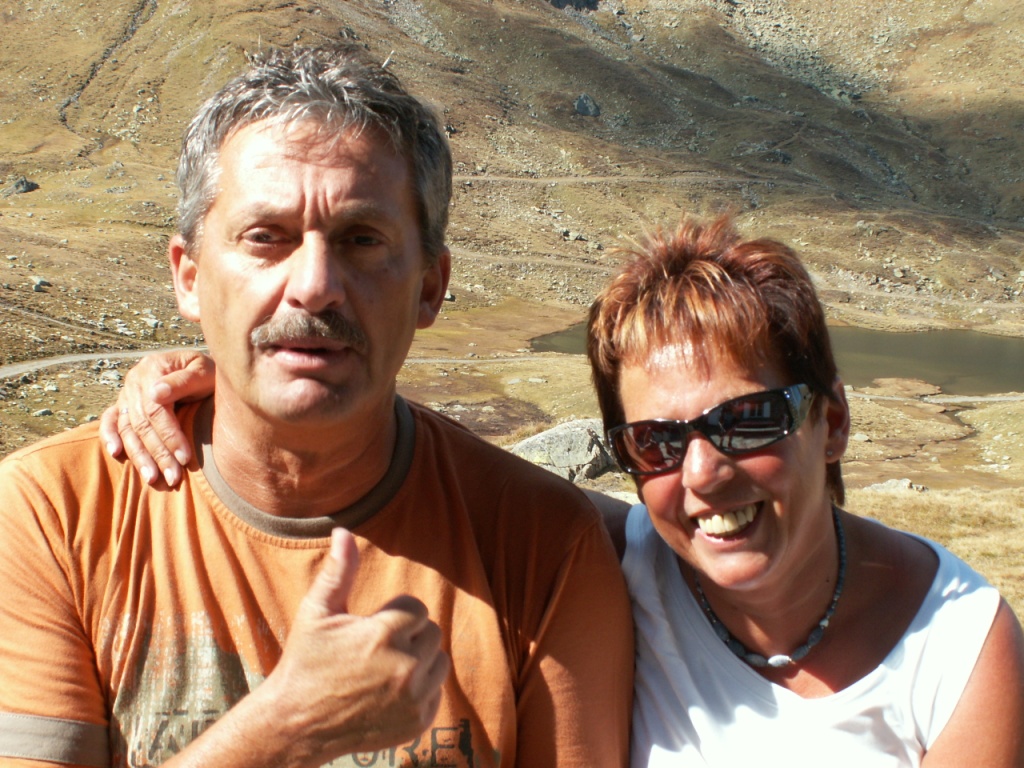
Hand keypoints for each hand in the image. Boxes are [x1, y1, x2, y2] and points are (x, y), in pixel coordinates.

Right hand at [99, 349, 215, 486]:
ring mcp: (127, 392)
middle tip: (173, 477)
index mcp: (154, 368)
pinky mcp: (124, 403)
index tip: (184, 457)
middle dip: (158, 453)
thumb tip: (157, 393)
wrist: (203, 368)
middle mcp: (135, 380)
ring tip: (152, 478)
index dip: (169, 435)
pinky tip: (116, 453)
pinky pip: (110, 420)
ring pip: (127, 427)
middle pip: (141, 423)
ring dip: (138, 455)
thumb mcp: (204, 371)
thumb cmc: (208, 372)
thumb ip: (183, 380)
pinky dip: (109, 436)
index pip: (156, 409)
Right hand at [262, 529, 449, 759]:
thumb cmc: (306, 662)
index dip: (393, 615)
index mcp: (384, 634)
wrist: (296, 724)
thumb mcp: (316, 612)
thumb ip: (339, 572)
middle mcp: (405, 667)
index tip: (370, 628)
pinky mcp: (418, 722)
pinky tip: (389, 693)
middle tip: (373, 650)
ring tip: (383, 669)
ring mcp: (413, 698)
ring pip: (439, 661)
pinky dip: (420, 690)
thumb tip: (344, 532)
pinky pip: (436, 691)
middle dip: (407, 636)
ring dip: (419, 661)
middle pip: (430, 632)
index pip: (417, 608)